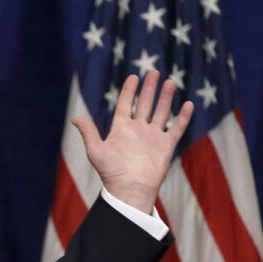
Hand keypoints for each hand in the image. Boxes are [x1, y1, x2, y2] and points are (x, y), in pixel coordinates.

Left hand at [72, 70, 193, 213]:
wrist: (130, 189)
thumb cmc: (111, 172)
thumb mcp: (96, 151)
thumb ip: (88, 133)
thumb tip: (75, 118)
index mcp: (121, 129)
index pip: (126, 104)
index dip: (129, 91)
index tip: (133, 76)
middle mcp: (137, 130)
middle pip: (145, 104)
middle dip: (149, 88)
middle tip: (154, 72)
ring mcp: (152, 137)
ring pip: (161, 112)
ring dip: (166, 98)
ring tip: (170, 82)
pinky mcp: (166, 146)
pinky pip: (176, 128)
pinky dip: (183, 117)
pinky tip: (188, 104)